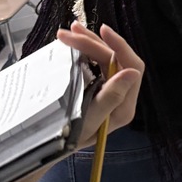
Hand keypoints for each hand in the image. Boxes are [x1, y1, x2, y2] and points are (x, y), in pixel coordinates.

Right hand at [0, 24, 143, 181]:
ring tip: (68, 31)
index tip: (102, 30)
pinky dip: (83, 51)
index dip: (120, 46)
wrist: (48, 151)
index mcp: (125, 105)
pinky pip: (94, 64)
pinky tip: (71, 43)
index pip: (132, 67)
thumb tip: (132, 72)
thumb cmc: (69, 139)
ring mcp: (109, 91)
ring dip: (88, 42)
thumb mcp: (90, 119)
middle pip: (115, 60)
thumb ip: (112, 96)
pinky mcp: (96, 88)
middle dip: (93, 43)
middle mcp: (121, 96)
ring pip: (104, 58)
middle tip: (67, 33)